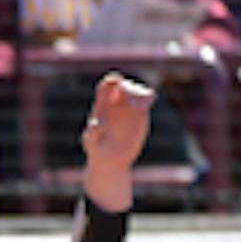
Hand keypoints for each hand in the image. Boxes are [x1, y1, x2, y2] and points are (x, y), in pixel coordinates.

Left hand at [80, 72, 155, 209]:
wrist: (110, 160)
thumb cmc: (97, 151)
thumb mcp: (91, 144)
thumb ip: (92, 134)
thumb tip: (99, 123)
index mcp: (102, 106)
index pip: (106, 86)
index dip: (112, 81)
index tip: (117, 84)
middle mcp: (116, 103)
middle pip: (125, 86)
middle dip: (130, 89)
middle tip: (133, 104)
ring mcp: (129, 108)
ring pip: (137, 91)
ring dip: (140, 93)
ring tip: (141, 106)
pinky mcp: (140, 114)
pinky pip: (147, 99)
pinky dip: (148, 97)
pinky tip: (148, 102)